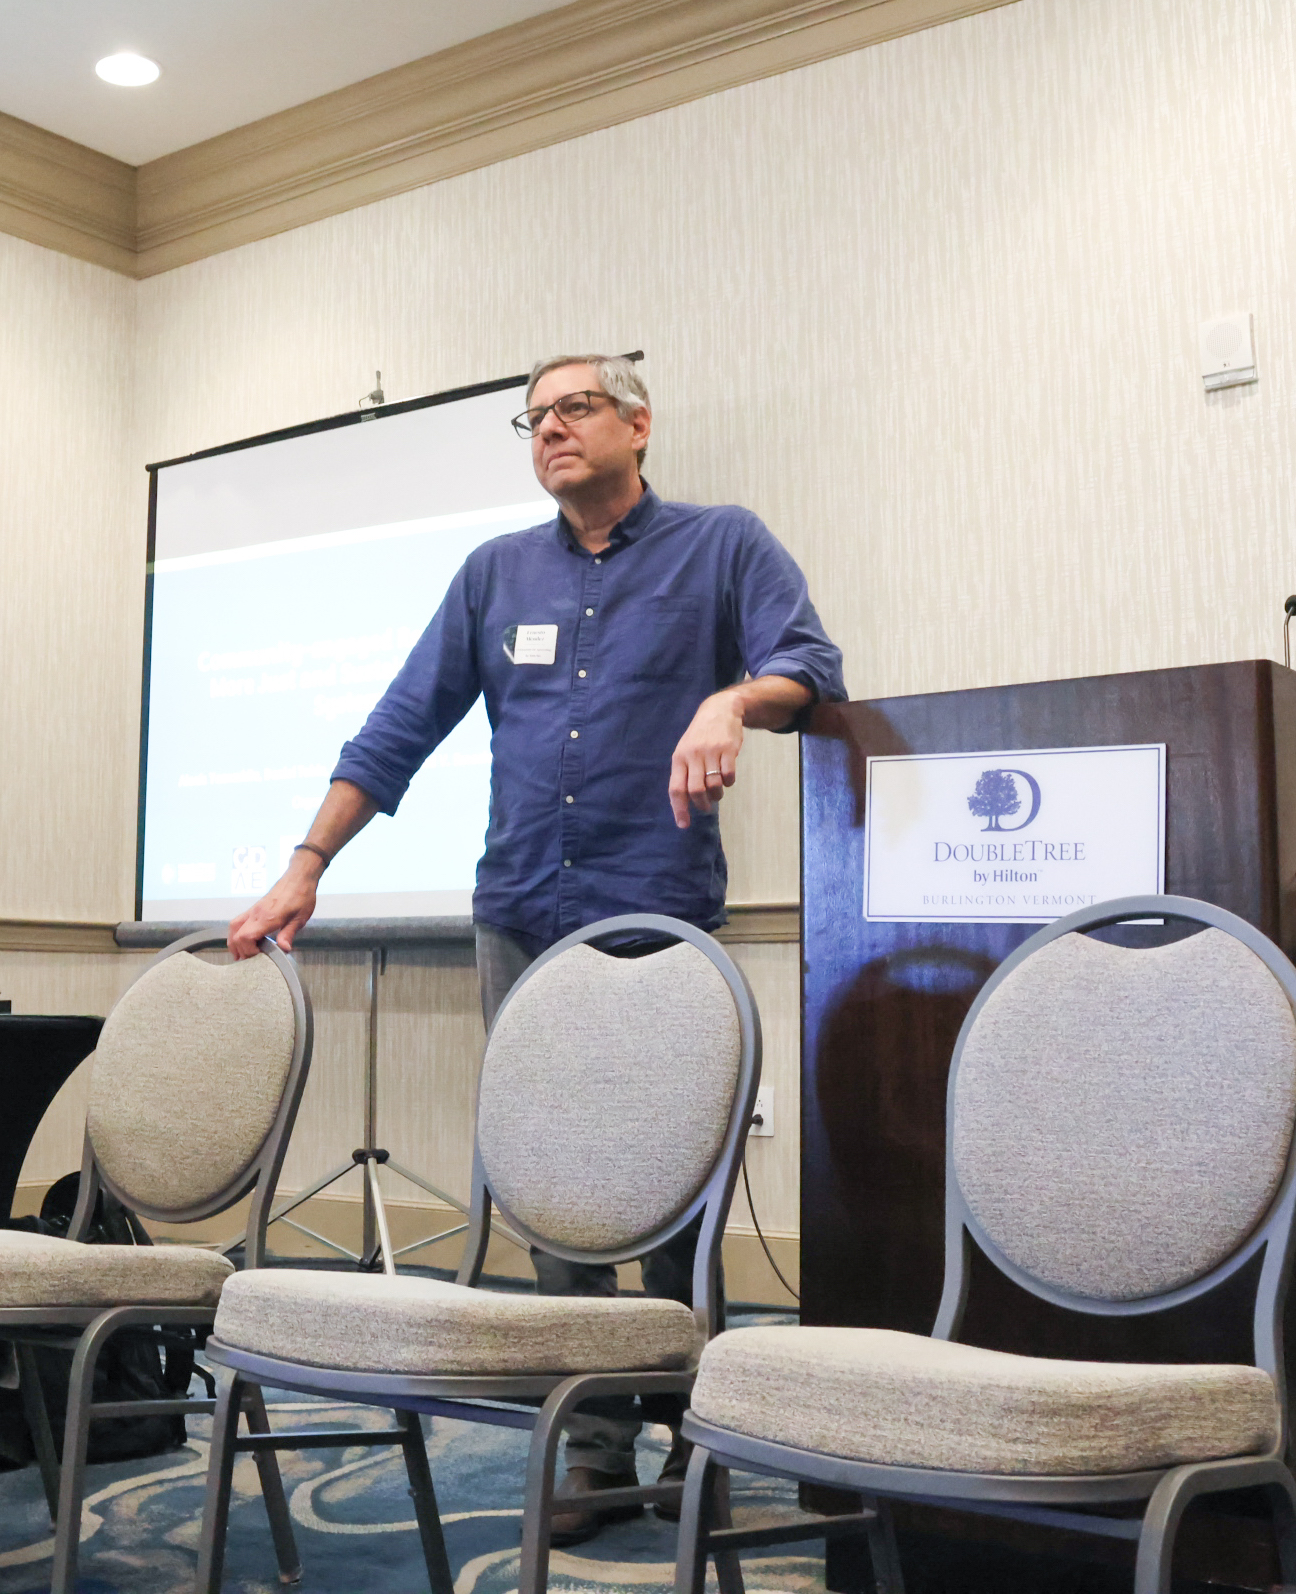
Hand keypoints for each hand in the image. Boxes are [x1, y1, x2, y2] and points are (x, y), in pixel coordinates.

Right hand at [227, 855, 321, 958]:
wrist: (299, 877)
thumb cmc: (302, 896)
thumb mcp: (300, 918)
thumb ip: (288, 934)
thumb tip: (284, 950)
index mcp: (267, 917)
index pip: (245, 937)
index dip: (248, 951)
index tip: (259, 957)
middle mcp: (256, 914)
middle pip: (236, 935)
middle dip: (241, 951)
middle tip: (252, 960)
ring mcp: (253, 910)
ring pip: (233, 927)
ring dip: (235, 943)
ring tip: (243, 954)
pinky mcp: (254, 908)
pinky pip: (238, 921)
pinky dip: (236, 933)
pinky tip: (244, 941)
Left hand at [669, 690, 743, 828]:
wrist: (719, 711)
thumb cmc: (700, 737)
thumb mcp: (686, 751)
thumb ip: (684, 773)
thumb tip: (685, 801)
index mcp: (679, 758)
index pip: (676, 789)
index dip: (680, 809)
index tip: (684, 825)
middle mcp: (693, 755)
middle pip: (696, 790)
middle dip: (702, 805)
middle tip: (706, 808)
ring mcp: (711, 752)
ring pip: (714, 785)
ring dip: (717, 795)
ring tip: (717, 793)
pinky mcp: (728, 749)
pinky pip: (729, 776)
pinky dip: (728, 783)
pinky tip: (726, 779)